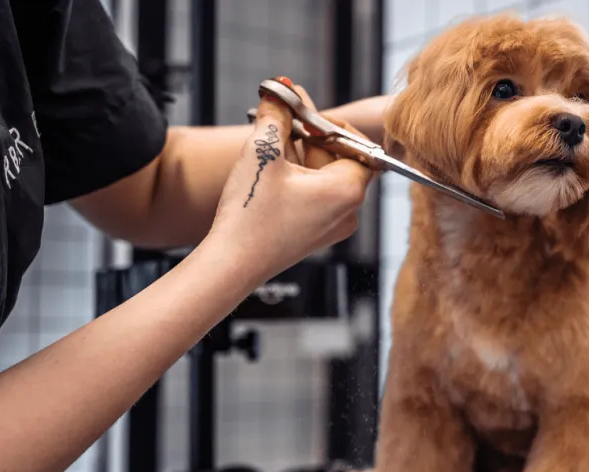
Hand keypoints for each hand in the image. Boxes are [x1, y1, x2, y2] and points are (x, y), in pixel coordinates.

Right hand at [205, 81, 374, 284]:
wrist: (232, 264)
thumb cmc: (251, 215)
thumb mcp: (263, 153)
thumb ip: (276, 115)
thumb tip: (280, 89)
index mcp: (348, 190)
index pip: (356, 143)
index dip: (328, 123)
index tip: (301, 111)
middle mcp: (348, 210)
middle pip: (339, 157)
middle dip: (310, 135)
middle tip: (281, 116)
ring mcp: (333, 224)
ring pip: (324, 175)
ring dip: (300, 154)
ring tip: (270, 142)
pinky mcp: (316, 233)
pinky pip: (315, 194)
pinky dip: (297, 177)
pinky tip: (271, 168)